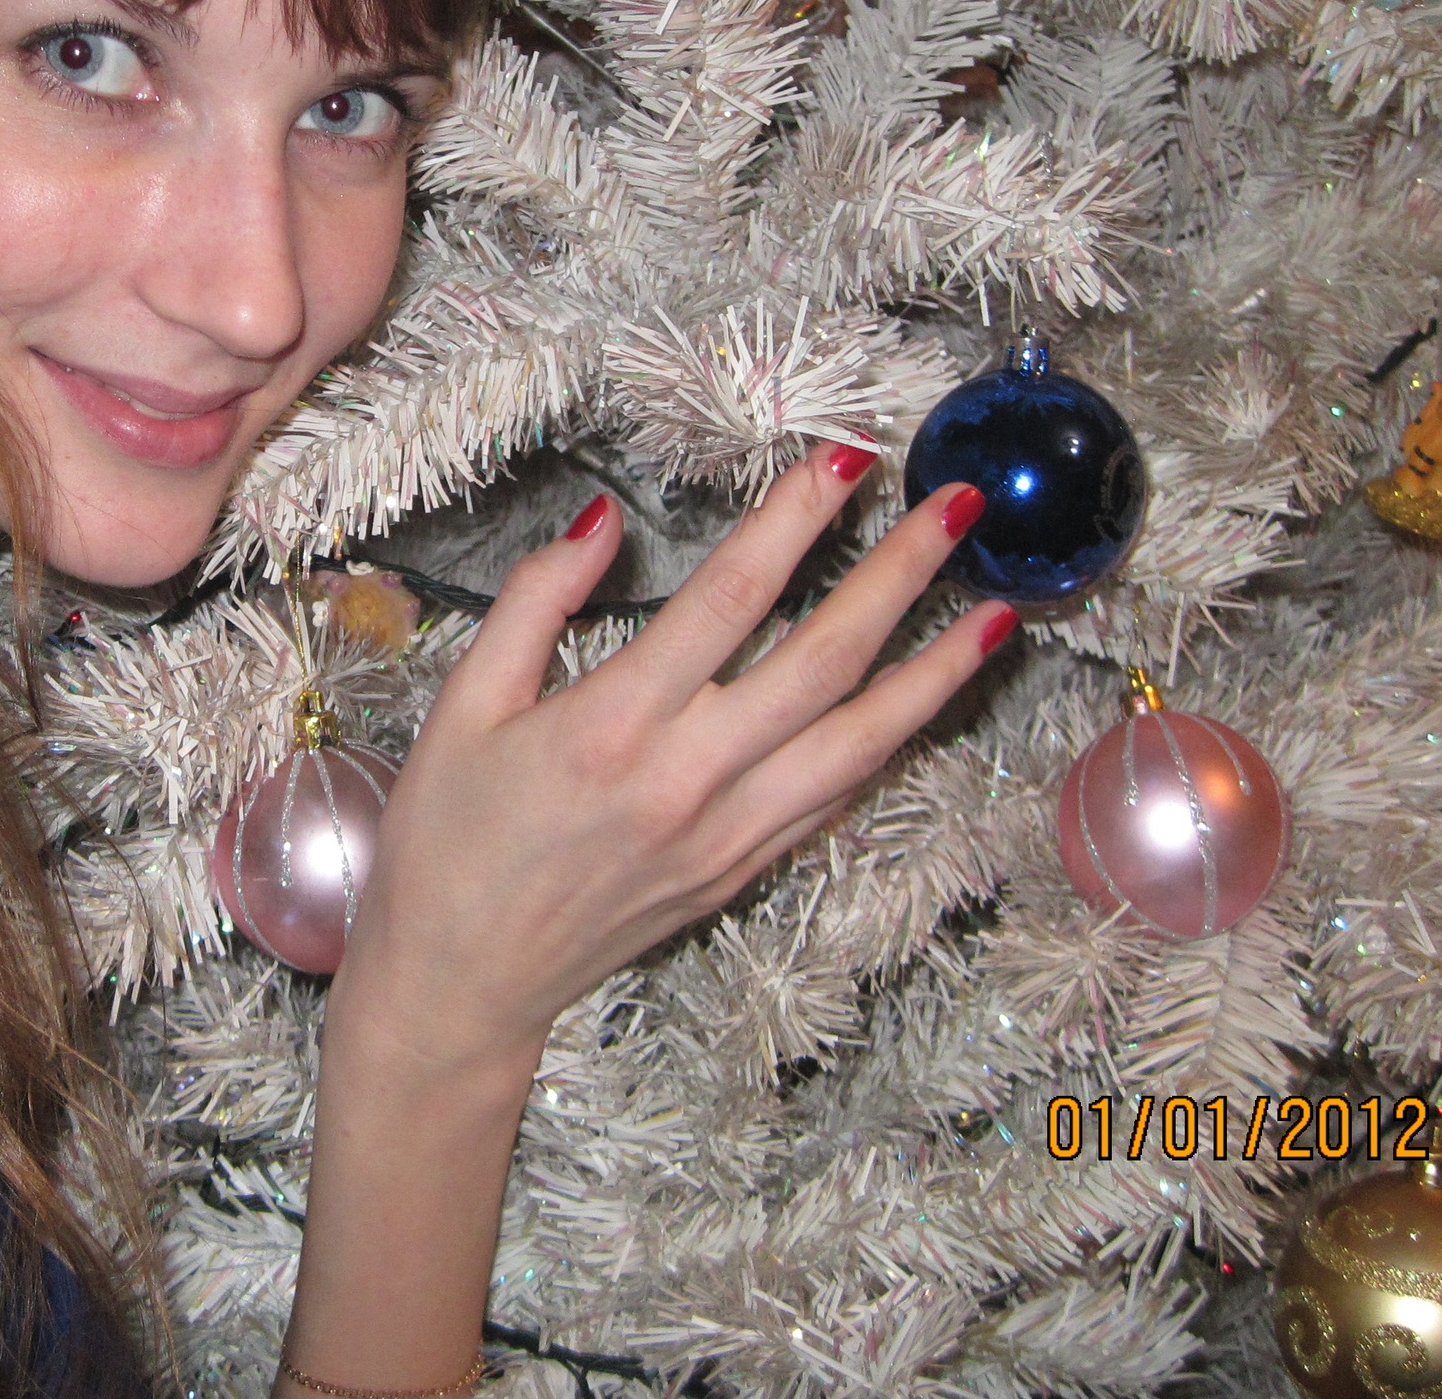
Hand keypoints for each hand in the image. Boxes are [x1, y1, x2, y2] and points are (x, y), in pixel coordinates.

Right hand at [327, 444, 1009, 1084]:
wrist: (459, 981)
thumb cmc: (445, 838)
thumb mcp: (463, 705)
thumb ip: (534, 602)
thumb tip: (602, 520)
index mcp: (611, 725)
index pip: (732, 597)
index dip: (796, 520)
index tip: (847, 460)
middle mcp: (686, 780)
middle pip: (824, 659)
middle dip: (900, 574)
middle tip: (956, 507)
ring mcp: (727, 835)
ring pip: (860, 741)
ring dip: (935, 672)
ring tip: (996, 611)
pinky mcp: (740, 872)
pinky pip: (835, 798)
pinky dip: (889, 744)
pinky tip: (926, 702)